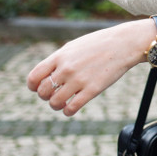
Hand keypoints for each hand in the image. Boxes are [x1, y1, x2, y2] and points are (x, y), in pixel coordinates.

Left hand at [27, 18, 153, 117]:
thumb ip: (58, 60)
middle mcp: (66, 68)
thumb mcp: (74, 47)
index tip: (40, 87)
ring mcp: (79, 80)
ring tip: (63, 102)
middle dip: (45, 96)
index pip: (34, 77)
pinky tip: (71, 107)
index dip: (33, 86)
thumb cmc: (98, 44)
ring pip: (55, 103)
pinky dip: (68, 111)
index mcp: (60, 56)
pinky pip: (71, 108)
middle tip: (54, 94)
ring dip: (56, 106)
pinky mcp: (92, 90)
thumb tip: (45, 75)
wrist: (123, 43)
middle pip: (42, 92)